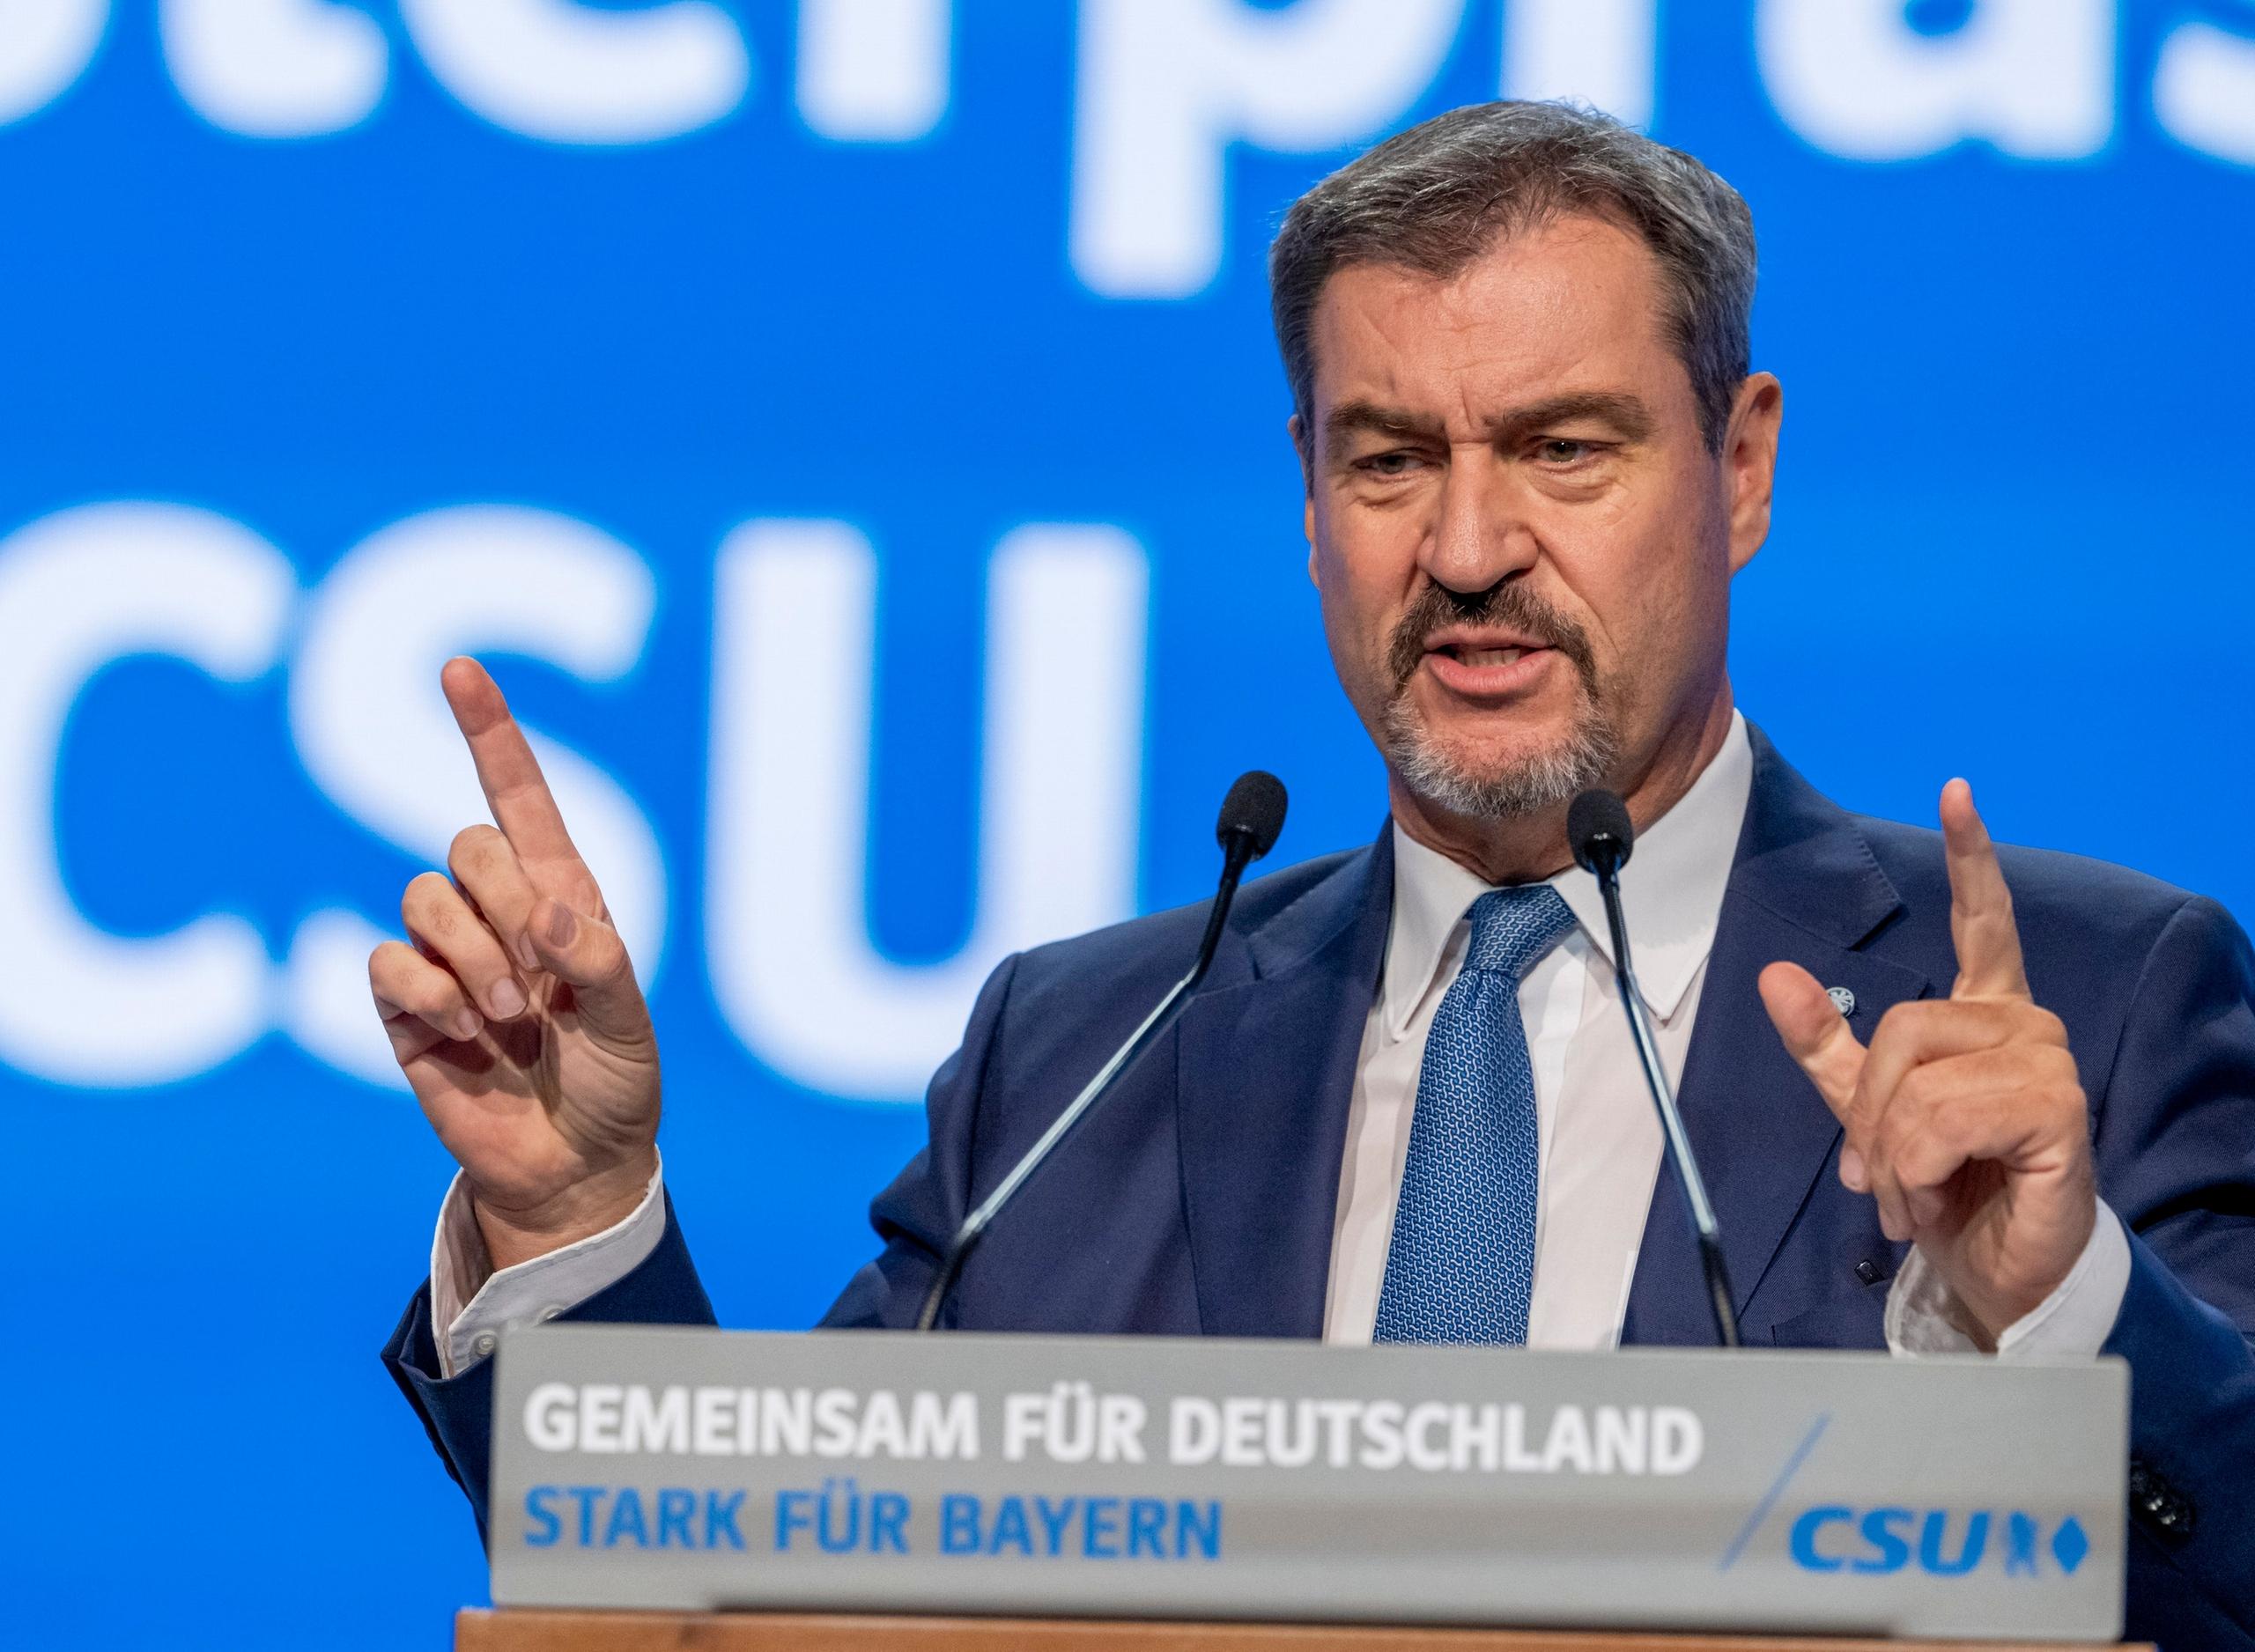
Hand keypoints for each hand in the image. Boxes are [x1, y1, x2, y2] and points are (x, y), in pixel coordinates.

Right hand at [368, 657, 660, 1269]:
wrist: (571, 1167)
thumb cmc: (614, 1085)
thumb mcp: (631, 1026)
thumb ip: (600, 962)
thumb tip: (547, 914)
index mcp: (564, 894)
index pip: (518, 795)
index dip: (488, 731)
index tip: (459, 669)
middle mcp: (501, 911)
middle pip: (465, 846)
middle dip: (503, 907)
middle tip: (537, 980)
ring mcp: (447, 955)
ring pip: (423, 898)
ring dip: (470, 960)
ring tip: (507, 1019)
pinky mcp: (404, 1006)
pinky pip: (389, 962)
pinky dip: (428, 997)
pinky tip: (463, 1037)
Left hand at [1758, 780, 2095, 1346]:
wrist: (1996, 1271)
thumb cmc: (1948, 1186)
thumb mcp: (1865, 1108)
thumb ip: (1823, 1042)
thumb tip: (1774, 974)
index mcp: (1984, 1012)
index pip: (1981, 920)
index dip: (1970, 857)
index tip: (1957, 791)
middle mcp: (2022, 1024)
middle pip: (1900, 1029)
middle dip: (1870, 1114)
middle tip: (1886, 1173)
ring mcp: (2047, 1063)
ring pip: (1916, 1082)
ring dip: (1892, 1156)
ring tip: (1917, 1194)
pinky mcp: (2057, 1112)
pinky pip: (1944, 1121)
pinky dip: (1919, 1171)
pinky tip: (1944, 1200)